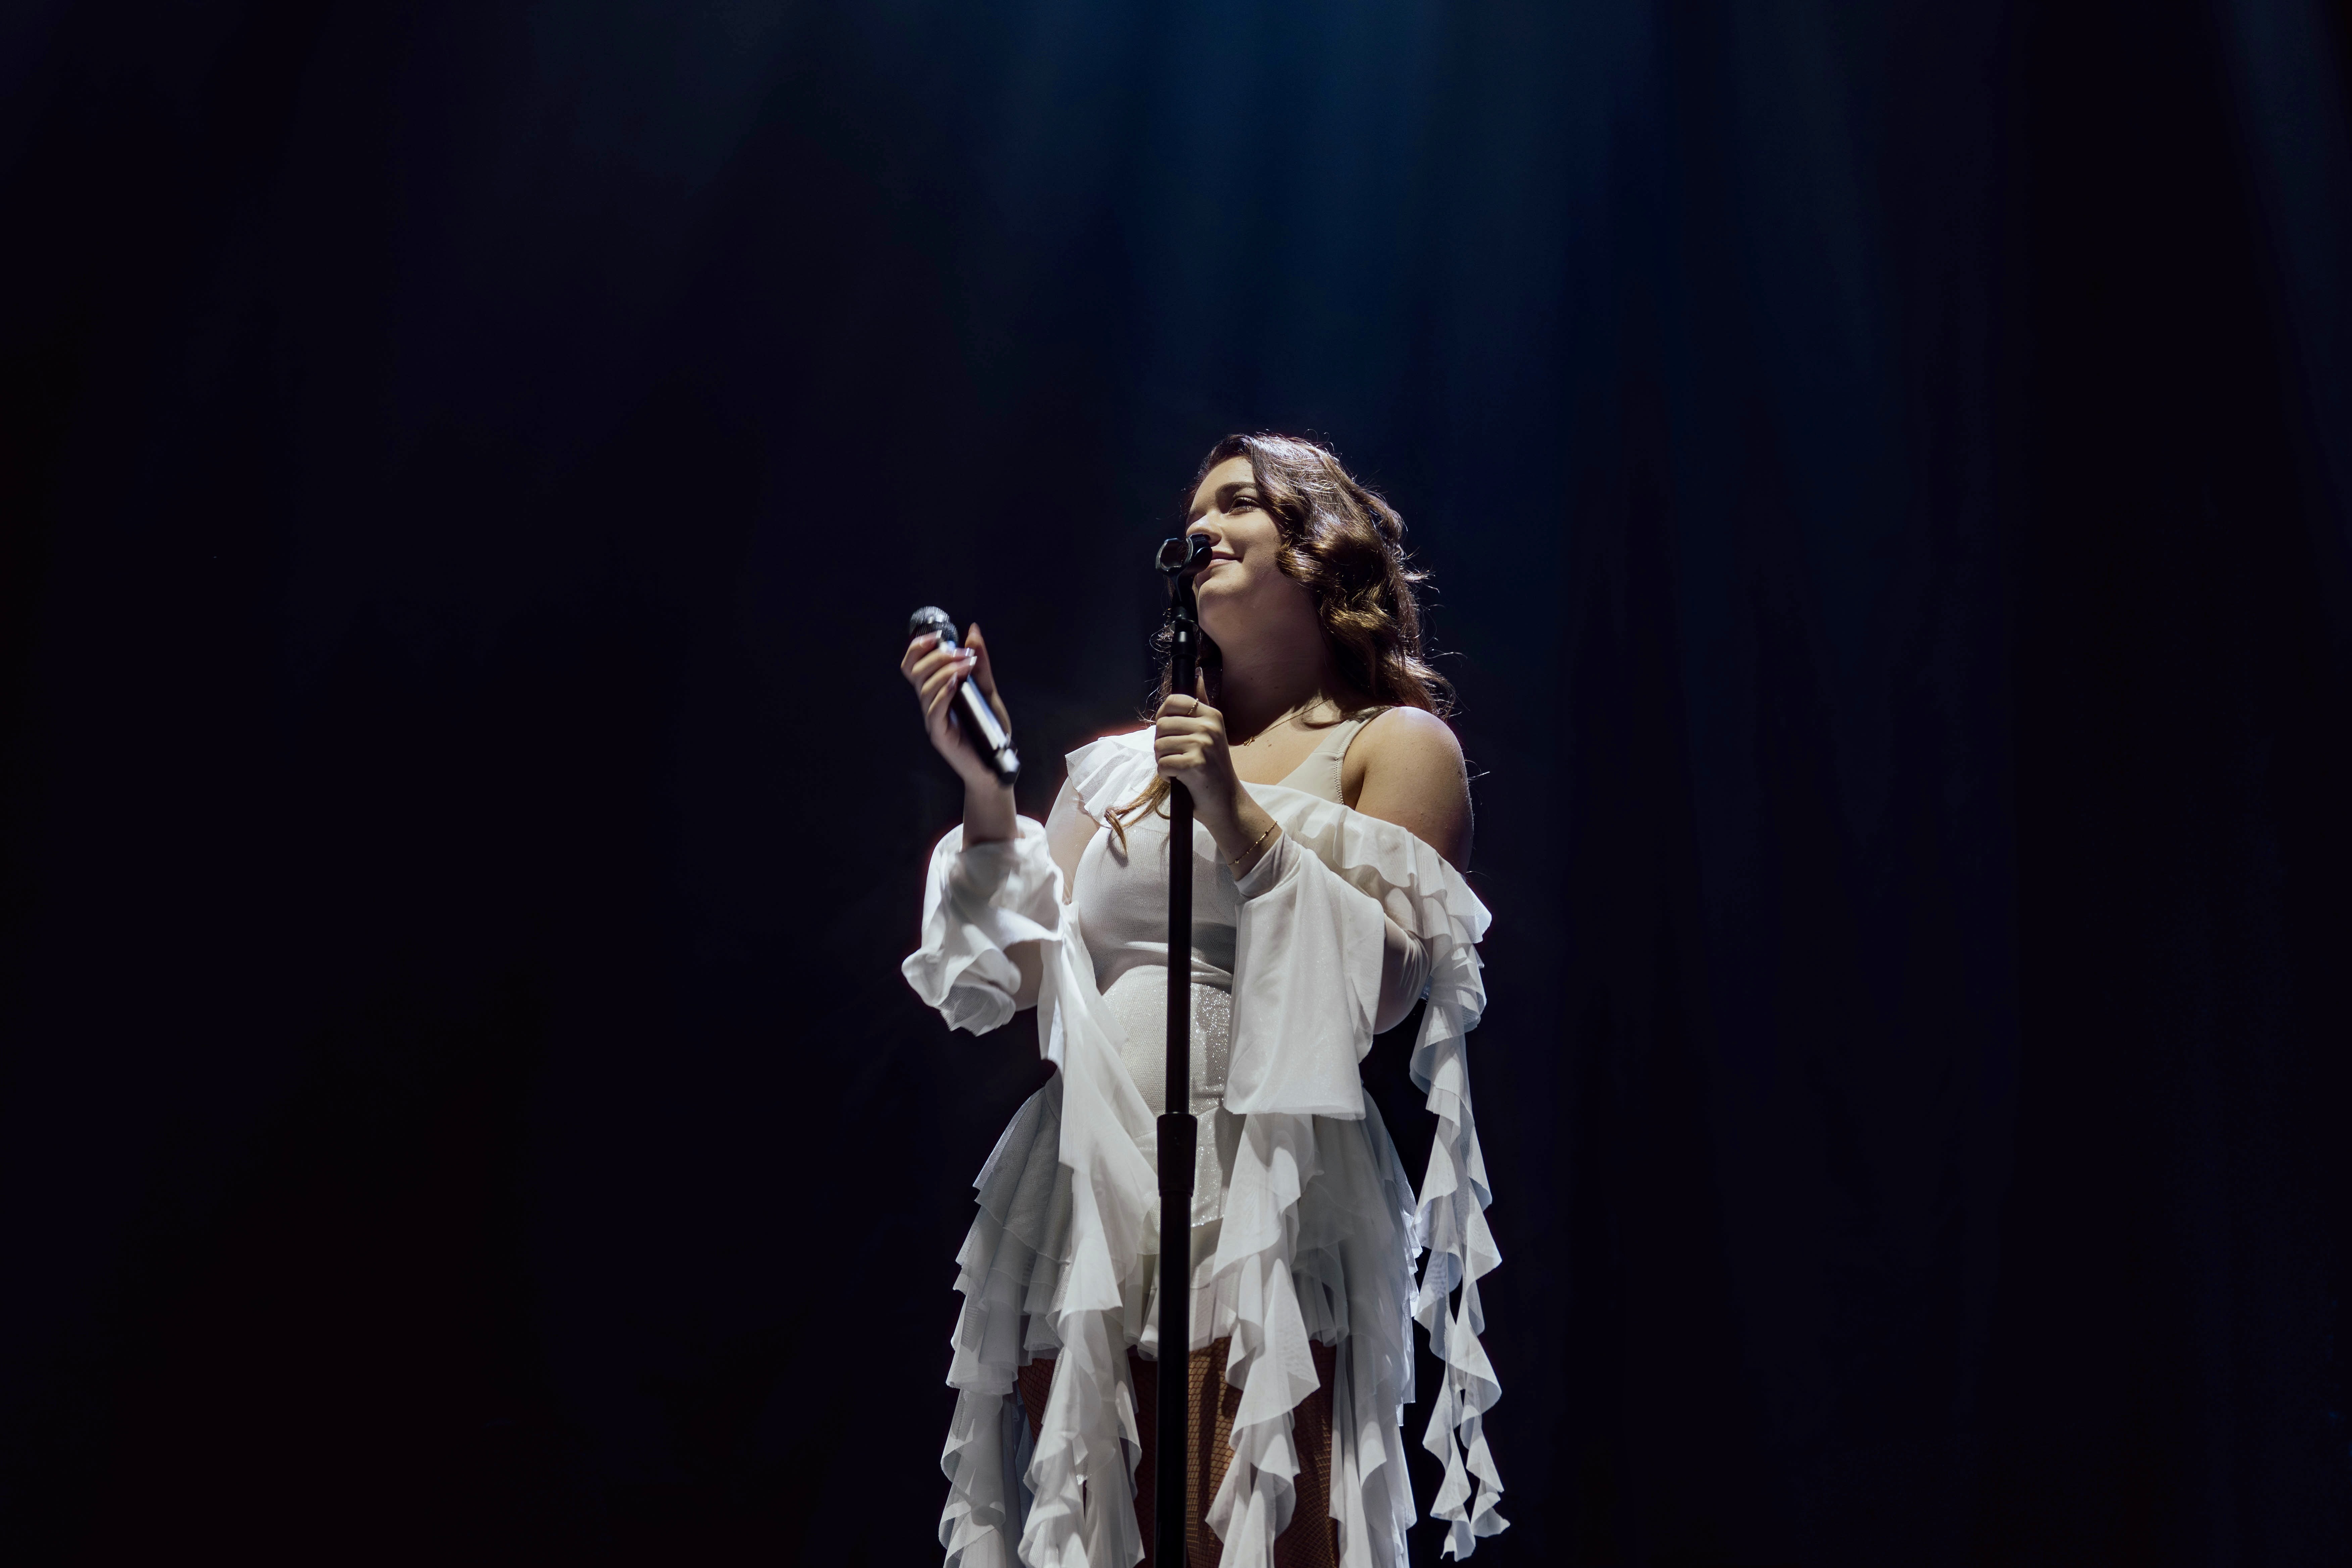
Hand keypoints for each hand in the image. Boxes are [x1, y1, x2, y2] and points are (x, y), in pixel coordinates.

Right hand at [903, 624, 1012, 792]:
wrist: (997, 763)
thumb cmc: (989, 728)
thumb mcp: (987, 690)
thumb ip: (980, 663)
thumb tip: (973, 630)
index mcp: (936, 691)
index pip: (914, 664)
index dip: (918, 647)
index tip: (938, 635)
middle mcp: (929, 703)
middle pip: (915, 672)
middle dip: (938, 656)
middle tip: (963, 653)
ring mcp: (932, 719)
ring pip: (924, 689)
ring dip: (945, 671)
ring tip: (966, 666)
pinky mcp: (939, 735)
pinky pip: (933, 711)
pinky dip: (943, 694)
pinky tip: (956, 684)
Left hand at [1153, 685, 1245, 837]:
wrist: (1227, 802)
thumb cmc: (1212, 770)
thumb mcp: (1210, 733)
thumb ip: (1199, 707)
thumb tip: (1196, 674)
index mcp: (1212, 715)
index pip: (1174, 701)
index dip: (1163, 717)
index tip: (1170, 733)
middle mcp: (1209, 726)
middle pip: (1161, 725)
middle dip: (1161, 744)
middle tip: (1176, 757)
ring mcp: (1203, 745)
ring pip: (1159, 745)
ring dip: (1162, 761)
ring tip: (1179, 768)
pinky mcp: (1195, 764)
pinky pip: (1162, 764)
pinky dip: (1165, 775)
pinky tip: (1179, 779)